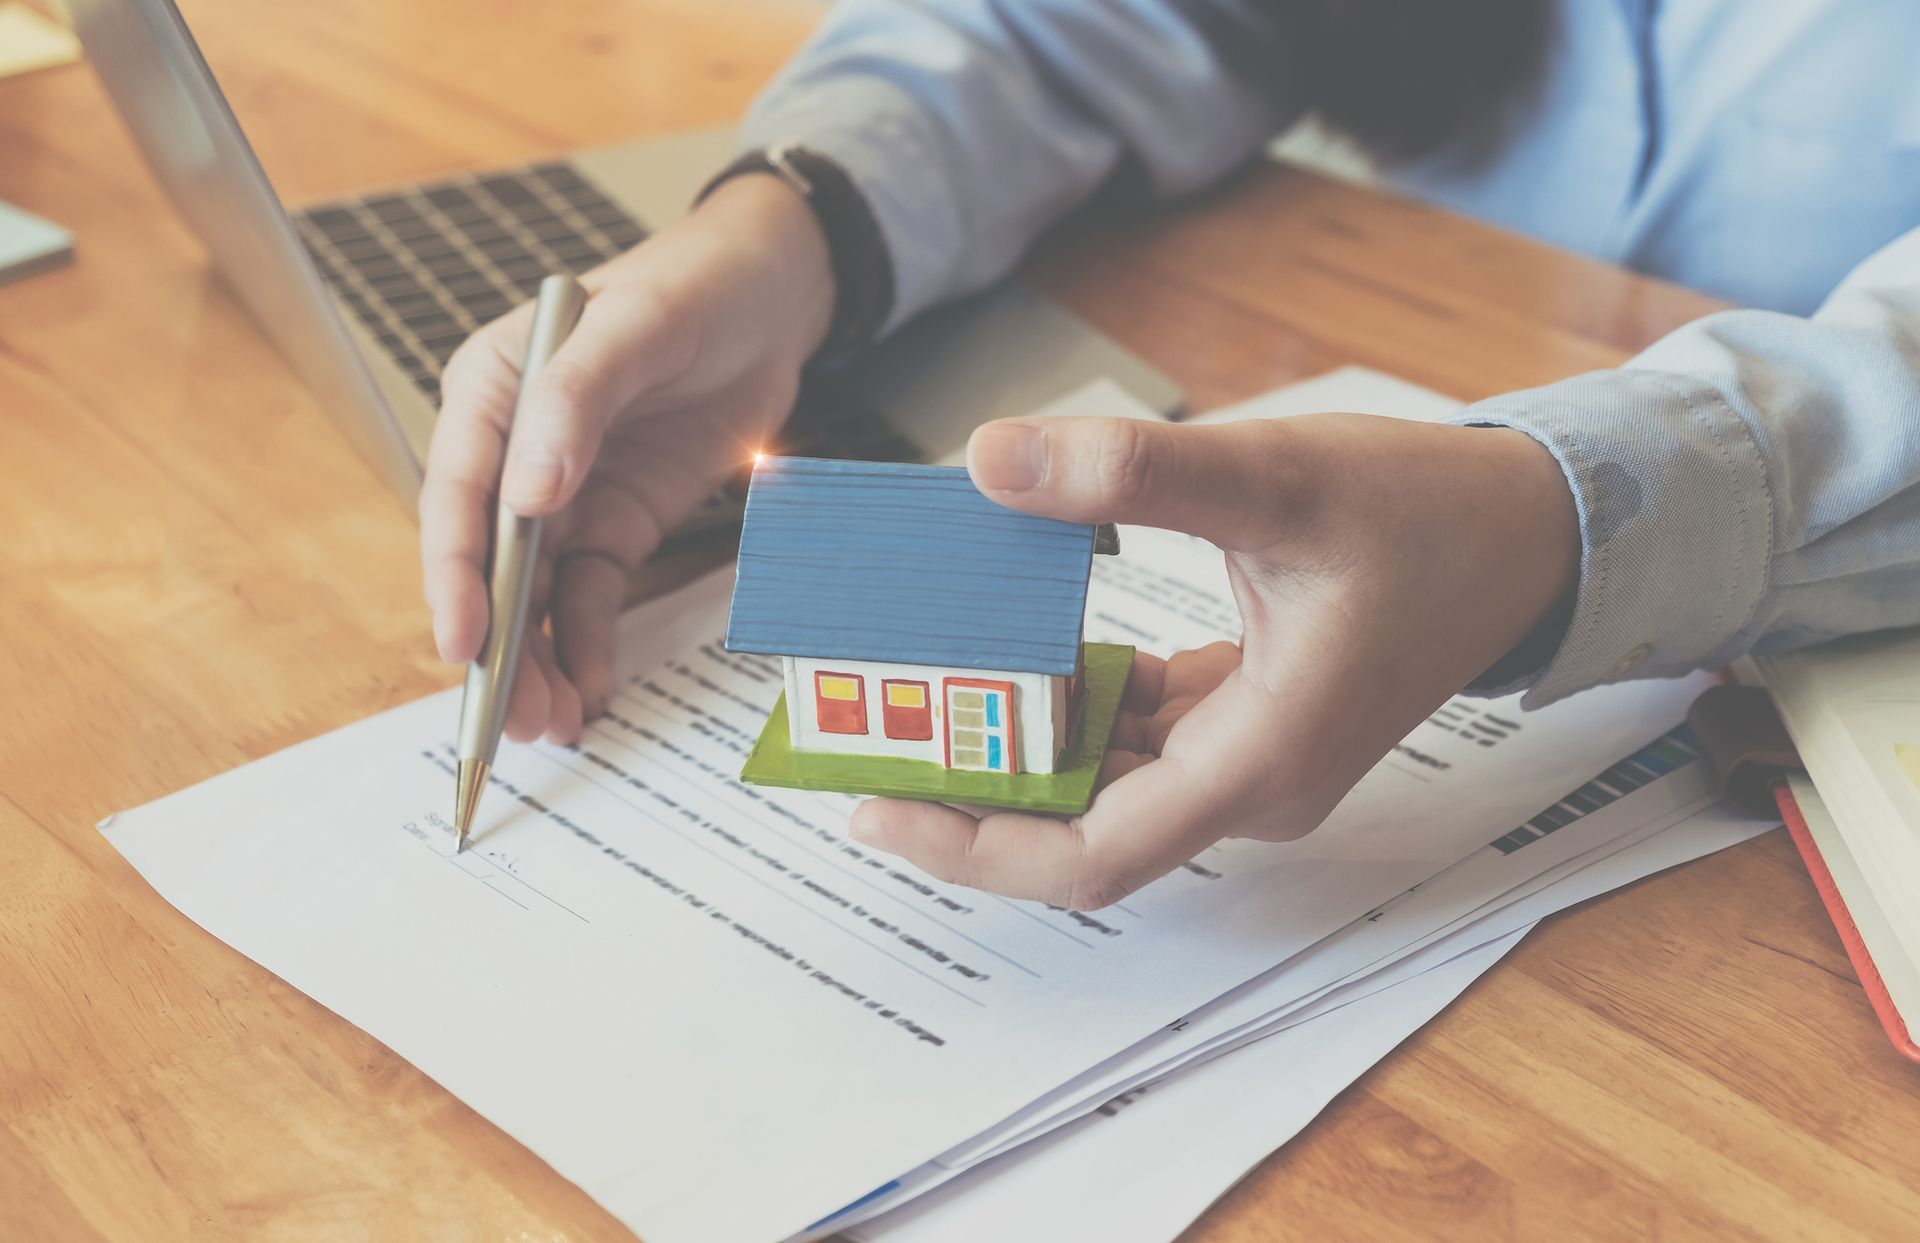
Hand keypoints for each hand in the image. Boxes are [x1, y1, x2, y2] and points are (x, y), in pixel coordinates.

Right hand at [421, 176, 833, 743]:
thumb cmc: (690, 289)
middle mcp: (514, 452)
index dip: (454, 572)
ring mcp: (565, 495)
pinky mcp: (616, 524)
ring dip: (538, 660)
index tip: (463, 639)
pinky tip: (591, 689)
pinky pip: (590, 596)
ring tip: (551, 722)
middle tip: (510, 715)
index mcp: (489, 392)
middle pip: (489, 561)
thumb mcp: (633, 329)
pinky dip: (587, 645)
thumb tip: (525, 495)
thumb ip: (573, 401)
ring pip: (535, 594)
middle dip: (496, 643)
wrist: (768, 300)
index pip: (456, 493)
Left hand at [848, 412, 1579, 909]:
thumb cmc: (1427, 515)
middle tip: (867, 731)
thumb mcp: (1277, 479)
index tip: (879, 806)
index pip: (1090, 856)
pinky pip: (1139, 738)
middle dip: (972, 790)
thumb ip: (1136, 473)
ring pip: (1106, 781)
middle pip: (1082, 826)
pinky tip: (1020, 651)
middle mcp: (1248, 785)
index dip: (976, 846)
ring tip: (923, 687)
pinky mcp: (1248, 722)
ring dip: (1017, 743)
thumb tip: (993, 462)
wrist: (1529, 530)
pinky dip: (1074, 704)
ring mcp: (1249, 759)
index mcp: (1258, 762)